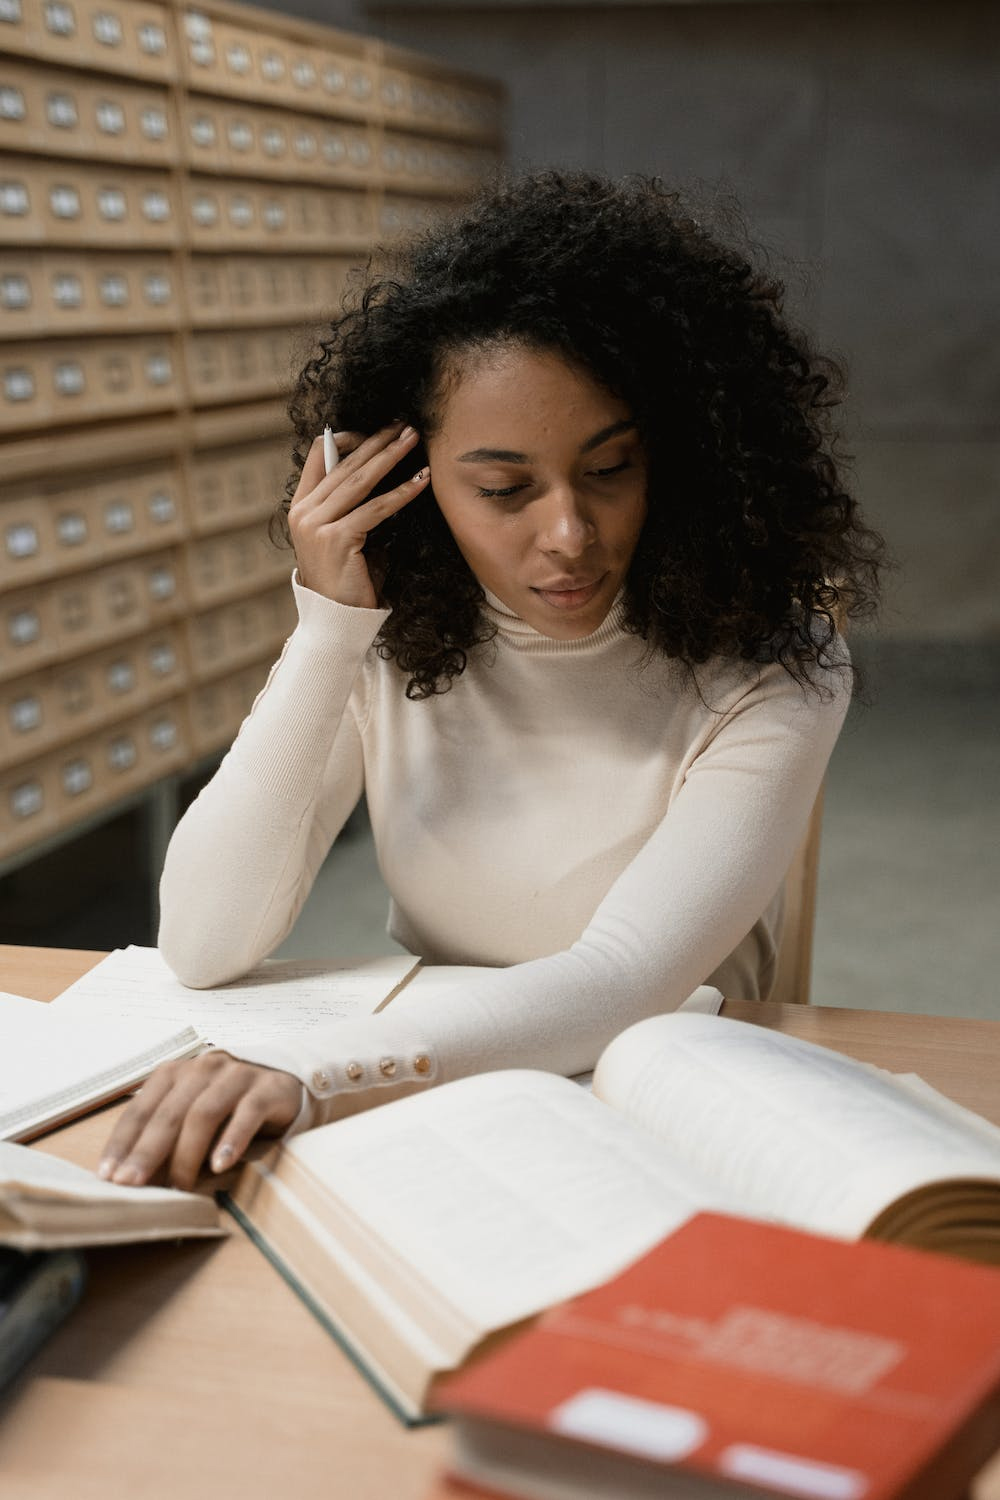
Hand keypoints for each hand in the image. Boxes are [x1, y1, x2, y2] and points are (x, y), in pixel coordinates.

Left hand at [97, 1053, 303, 1191]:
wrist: (285, 1080)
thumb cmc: (228, 1104)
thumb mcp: (191, 1115)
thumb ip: (165, 1137)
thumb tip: (130, 1177)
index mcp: (175, 1074)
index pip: (140, 1109)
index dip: (122, 1143)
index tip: (107, 1175)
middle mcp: (203, 1068)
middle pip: (169, 1113)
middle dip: (146, 1152)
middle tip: (131, 1185)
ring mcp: (237, 1075)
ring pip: (204, 1113)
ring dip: (187, 1154)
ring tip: (180, 1187)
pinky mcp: (268, 1088)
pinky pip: (247, 1114)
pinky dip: (231, 1140)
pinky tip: (222, 1165)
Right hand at [288, 423, 429, 607]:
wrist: (337, 621)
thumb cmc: (348, 580)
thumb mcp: (347, 536)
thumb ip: (355, 506)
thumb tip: (384, 471)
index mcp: (301, 507)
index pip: (320, 454)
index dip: (350, 437)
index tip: (379, 432)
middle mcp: (304, 512)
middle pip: (344, 462)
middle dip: (378, 440)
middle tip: (405, 425)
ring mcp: (316, 525)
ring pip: (360, 480)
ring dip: (391, 456)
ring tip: (414, 440)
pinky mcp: (337, 540)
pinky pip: (376, 509)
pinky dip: (402, 493)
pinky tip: (422, 481)